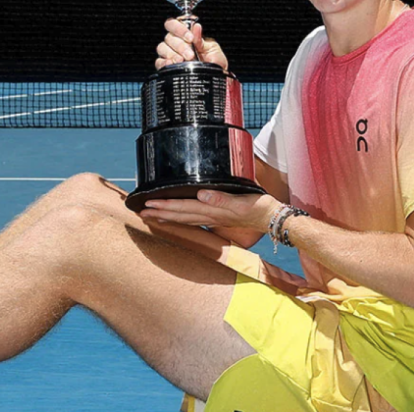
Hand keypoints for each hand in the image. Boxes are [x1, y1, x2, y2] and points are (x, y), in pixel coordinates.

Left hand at [140, 190, 277, 231]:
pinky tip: (174, 218)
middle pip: (179, 215)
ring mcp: (213, 218)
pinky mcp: (217, 217)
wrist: (273, 219)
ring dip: (166, 217)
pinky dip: (180, 218)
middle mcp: (209, 216)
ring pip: (183, 218)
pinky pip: (193, 219)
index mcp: (213, 210)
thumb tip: (202, 194)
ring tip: (150, 216)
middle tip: (141, 211)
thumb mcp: (242, 201)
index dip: (165, 206)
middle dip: (159, 213)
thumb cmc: (259, 208)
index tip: (149, 204)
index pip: (183, 208)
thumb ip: (222, 198)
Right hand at [155, 18, 227, 70]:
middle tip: (190, 54)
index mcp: (186, 34)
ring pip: (162, 48)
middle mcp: (176, 42)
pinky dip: (164, 62)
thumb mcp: (212, 48)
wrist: (214, 77)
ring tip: (183, 61)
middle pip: (169, 37)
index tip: (190, 38)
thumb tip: (196, 27)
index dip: (180, 29)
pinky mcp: (166, 65)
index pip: (174, 24)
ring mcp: (170, 53)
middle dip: (180, 46)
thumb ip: (201, 39)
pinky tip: (172, 64)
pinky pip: (159, 61)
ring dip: (173, 54)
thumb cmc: (214, 61)